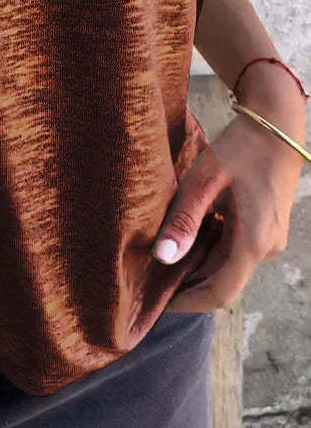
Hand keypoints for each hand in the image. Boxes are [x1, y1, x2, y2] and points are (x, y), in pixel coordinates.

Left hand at [153, 101, 303, 312]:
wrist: (276, 124)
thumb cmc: (240, 149)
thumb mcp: (204, 183)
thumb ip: (183, 221)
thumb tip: (162, 258)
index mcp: (254, 243)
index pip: (219, 294)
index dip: (188, 302)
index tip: (158, 304)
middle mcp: (267, 248)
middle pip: (223, 280)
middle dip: (188, 282)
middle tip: (151, 278)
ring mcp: (270, 238)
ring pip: (228, 264)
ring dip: (198, 263)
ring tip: (162, 255)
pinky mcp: (266, 226)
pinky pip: (236, 249)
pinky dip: (210, 248)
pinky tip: (186, 235)